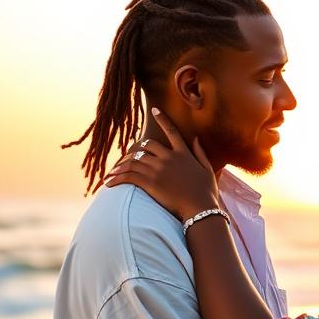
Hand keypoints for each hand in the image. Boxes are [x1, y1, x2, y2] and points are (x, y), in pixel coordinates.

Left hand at [103, 107, 220, 220]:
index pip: (171, 131)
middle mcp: (168, 157)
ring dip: (122, 166)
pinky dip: (117, 178)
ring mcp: (158, 169)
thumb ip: (200, 152)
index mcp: (183, 153)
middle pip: (147, 145)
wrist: (200, 209)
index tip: (155, 110)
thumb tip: (196, 138)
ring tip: (112, 172)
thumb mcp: (208, 170)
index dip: (162, 119)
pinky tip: (109, 183)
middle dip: (137, 150)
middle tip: (128, 158)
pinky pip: (129, 176)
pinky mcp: (150, 182)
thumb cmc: (207, 193)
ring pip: (134, 160)